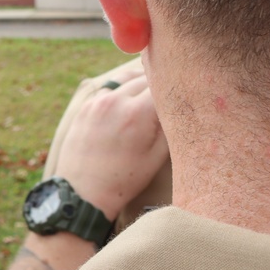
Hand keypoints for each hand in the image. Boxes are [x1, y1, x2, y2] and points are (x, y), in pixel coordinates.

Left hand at [54, 68, 167, 220]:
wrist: (83, 192)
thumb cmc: (125, 178)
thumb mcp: (157, 155)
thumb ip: (170, 124)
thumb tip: (181, 102)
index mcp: (138, 113)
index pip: (165, 84)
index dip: (178, 87)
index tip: (187, 91)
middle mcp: (116, 100)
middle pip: (146, 77)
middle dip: (161, 84)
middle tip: (172, 93)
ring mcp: (97, 101)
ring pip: (127, 79)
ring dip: (141, 84)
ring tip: (152, 95)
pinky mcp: (86, 106)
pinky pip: (109, 89)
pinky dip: (122, 91)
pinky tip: (129, 104)